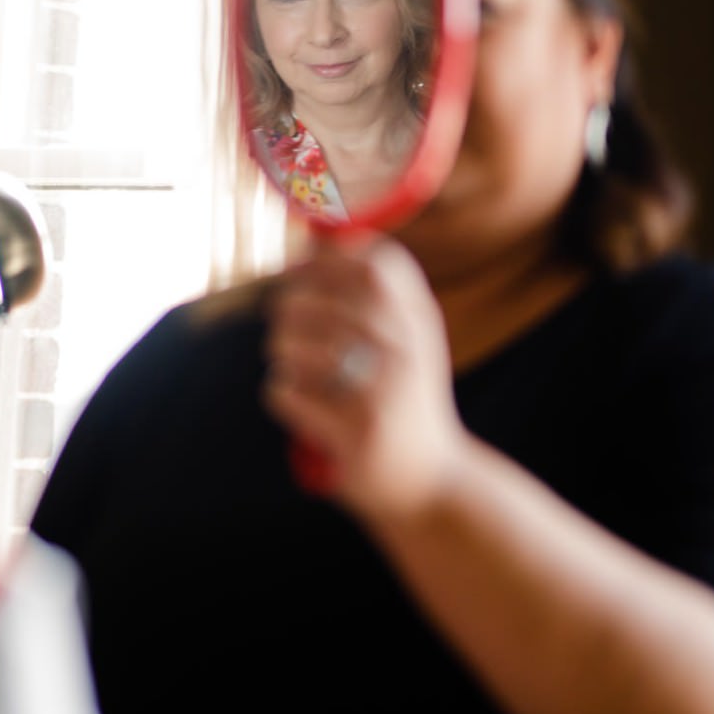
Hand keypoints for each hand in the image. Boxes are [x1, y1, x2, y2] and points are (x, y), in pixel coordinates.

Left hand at [262, 236, 470, 518]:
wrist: (430, 478)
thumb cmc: (401, 397)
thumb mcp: (402, 338)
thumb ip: (366, 289)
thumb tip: (313, 234)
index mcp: (416, 317)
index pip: (367, 262)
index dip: (320, 263)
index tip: (302, 278)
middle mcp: (405, 347)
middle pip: (311, 301)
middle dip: (285, 313)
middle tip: (286, 330)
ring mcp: (383, 390)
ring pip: (293, 346)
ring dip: (282, 356)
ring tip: (296, 369)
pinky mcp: (358, 431)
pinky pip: (288, 393)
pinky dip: (283, 396)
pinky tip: (303, 405)